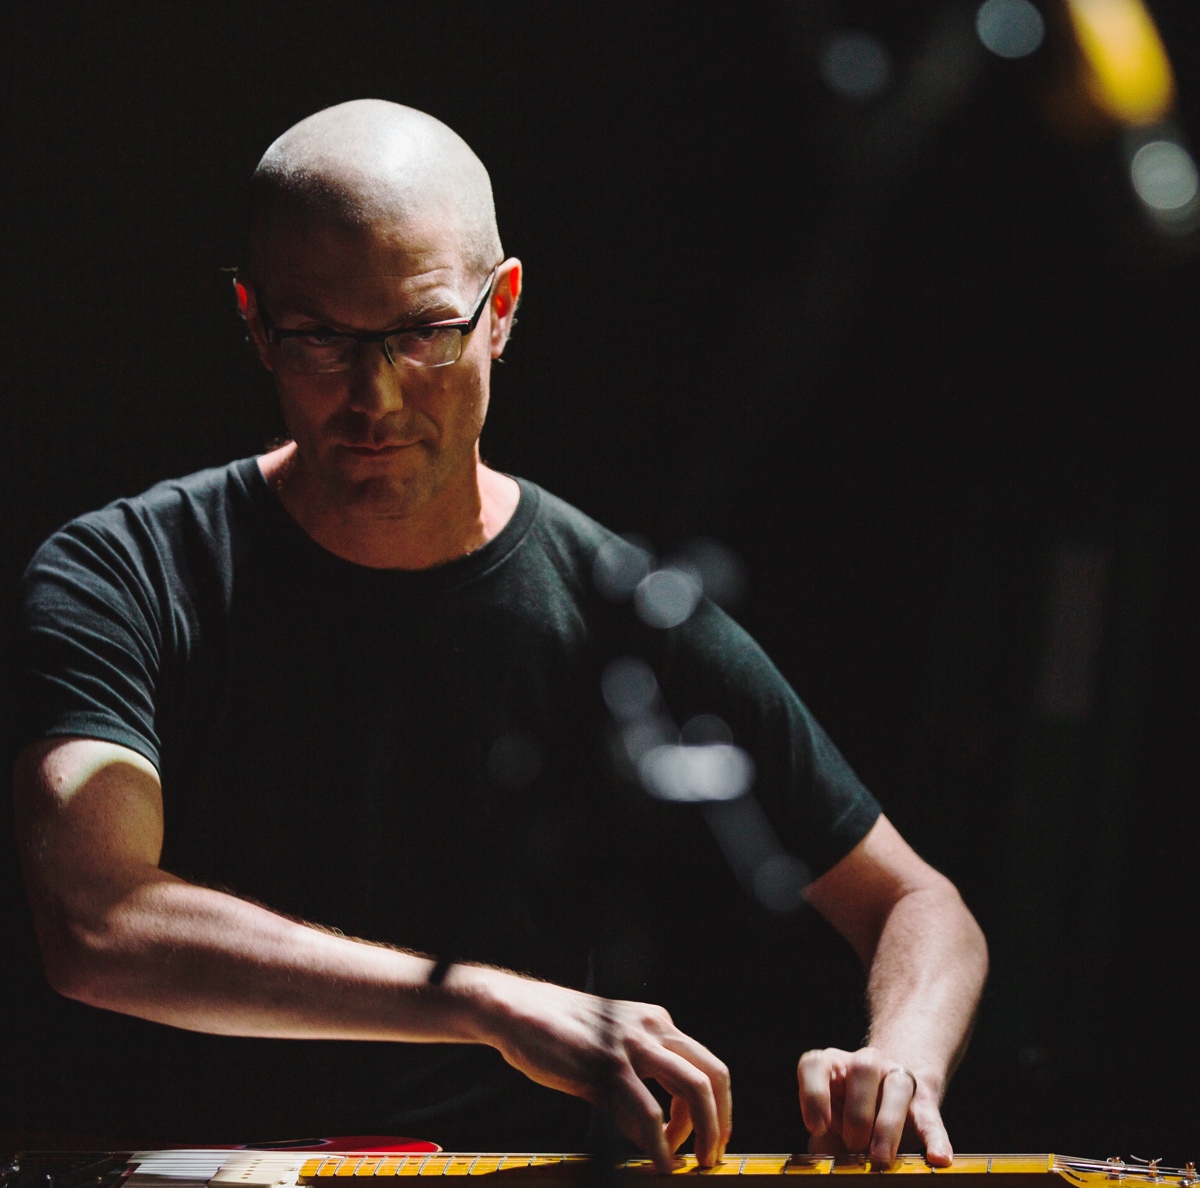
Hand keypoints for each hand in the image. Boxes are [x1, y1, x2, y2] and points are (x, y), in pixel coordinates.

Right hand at [477, 975, 730, 1171]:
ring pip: (693, 1089)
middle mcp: (653, 1027)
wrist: (518, 1010)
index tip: (707, 1137)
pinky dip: (659, 1144)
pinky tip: (658, 1161)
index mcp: (656, 1021)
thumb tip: (650, 1135)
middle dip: (719, 1122)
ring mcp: (632, 1044)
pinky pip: (648, 1111)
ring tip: (692, 1164)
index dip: (717, 1107)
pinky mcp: (608, 1065)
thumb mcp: (609, 1047)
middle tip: (712, 1156)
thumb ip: (634, 1083)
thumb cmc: (559, 1032)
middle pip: (712, 1075)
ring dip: (700, 1133)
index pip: (707, 1064)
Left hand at [797, 1047, 950, 1166]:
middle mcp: (865, 1064)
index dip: (813, 1094)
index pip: (816, 1064)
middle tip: (854, 1146)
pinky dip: (936, 1140)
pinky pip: (931, 1119)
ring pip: (898, 1085)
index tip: (817, 1127)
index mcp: (833, 1066)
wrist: (885, 1104)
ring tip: (881, 1158)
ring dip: (888, 1125)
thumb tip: (827, 1159)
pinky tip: (937, 1159)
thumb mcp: (831, 1123)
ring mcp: (896, 1079)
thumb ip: (825, 1137)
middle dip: (857, 1113)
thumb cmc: (847, 1118)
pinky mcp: (924, 1104)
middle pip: (863, 1068)